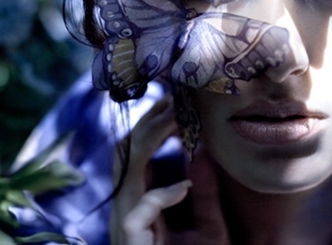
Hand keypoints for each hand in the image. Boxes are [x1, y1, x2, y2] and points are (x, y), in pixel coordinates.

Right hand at [109, 97, 229, 244]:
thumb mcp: (207, 227)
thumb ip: (205, 195)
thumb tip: (206, 156)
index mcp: (137, 202)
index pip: (134, 152)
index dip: (151, 124)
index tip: (174, 104)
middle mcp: (126, 208)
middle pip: (124, 152)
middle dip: (149, 122)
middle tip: (174, 100)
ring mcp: (124, 222)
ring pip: (125, 170)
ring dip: (150, 140)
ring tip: (178, 123)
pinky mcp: (130, 239)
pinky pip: (138, 210)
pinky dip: (161, 195)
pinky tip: (182, 188)